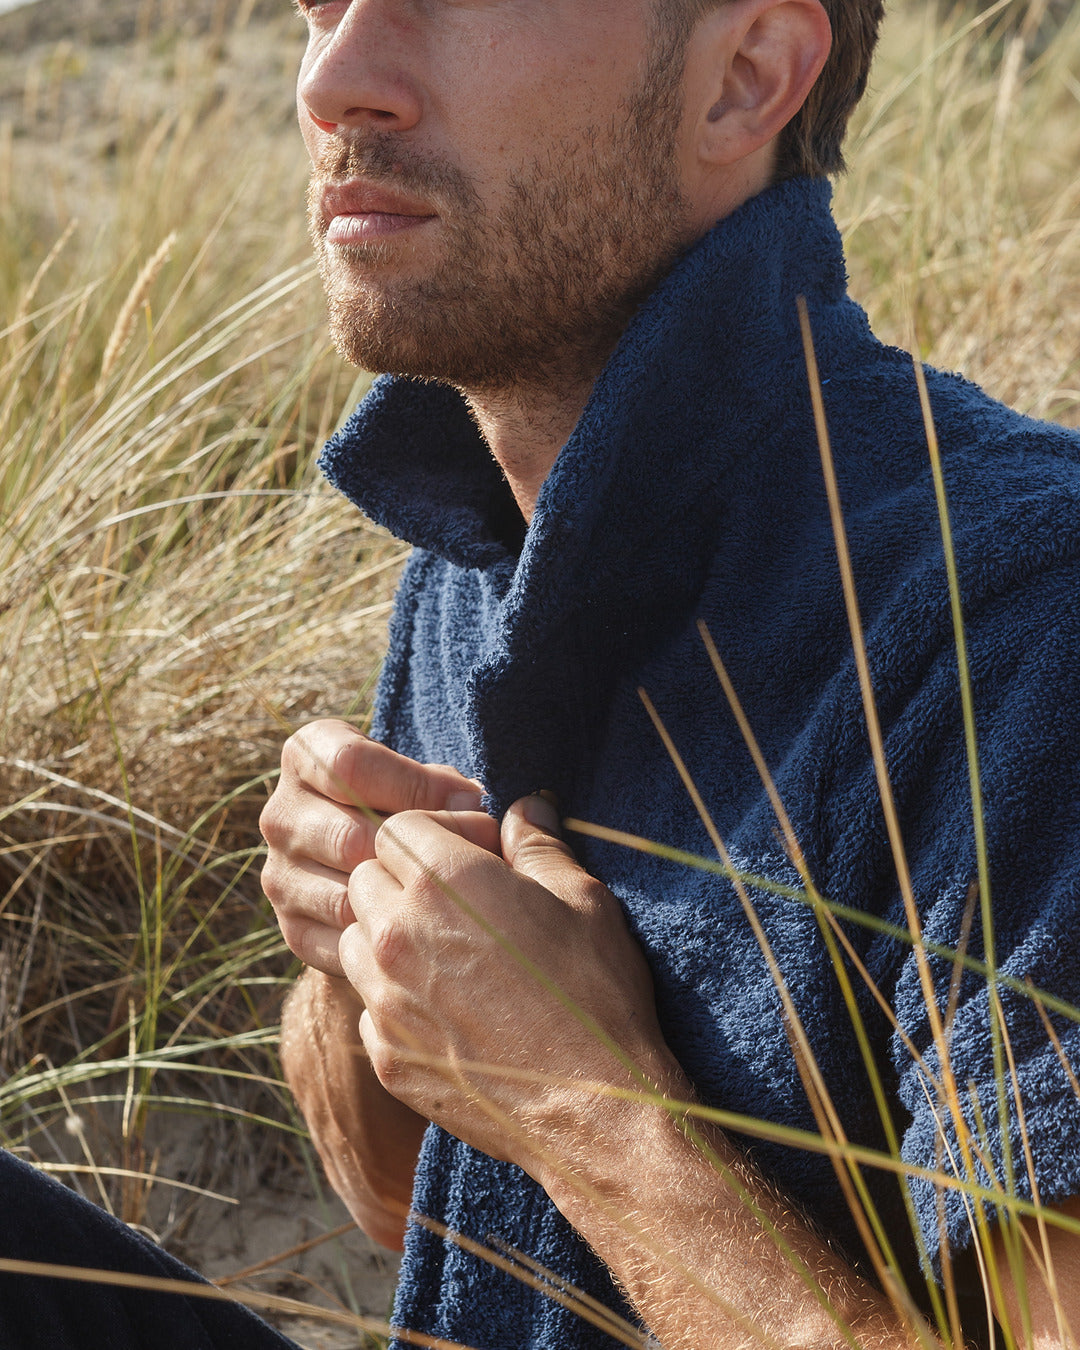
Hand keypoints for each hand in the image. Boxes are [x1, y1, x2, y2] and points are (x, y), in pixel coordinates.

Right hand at [260, 719, 484, 975]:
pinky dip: (389, 940)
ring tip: (453, 895)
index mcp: (305, 756)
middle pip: (349, 836)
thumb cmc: (410, 807)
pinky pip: (344, 941)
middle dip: (419, 850)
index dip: (415, 784)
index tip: (467, 801)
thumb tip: (470, 805)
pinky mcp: (292, 929)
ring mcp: (279, 875)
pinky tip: (424, 929)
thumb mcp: (422, 779)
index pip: (350, 764)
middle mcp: (280, 814)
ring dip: (406, 901)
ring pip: (346, 895)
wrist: (370, 873)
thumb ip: (442, 785)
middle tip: (472, 858)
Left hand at [339, 794, 685, 1175]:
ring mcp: (384, 997)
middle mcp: (398, 931)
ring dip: (386, 936)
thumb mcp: (582, 899)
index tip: (466, 856)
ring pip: (354, 939)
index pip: (396, 827)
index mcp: (445, 879)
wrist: (593, 1106)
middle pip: (364, 877)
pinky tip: (445, 1010)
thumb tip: (526, 806)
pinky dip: (393, 999)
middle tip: (454, 903)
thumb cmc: (595, 993)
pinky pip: (367, 1005)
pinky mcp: (384, 1054)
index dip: (431, 835)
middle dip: (400, 879)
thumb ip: (539, 844)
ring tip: (444, 954)